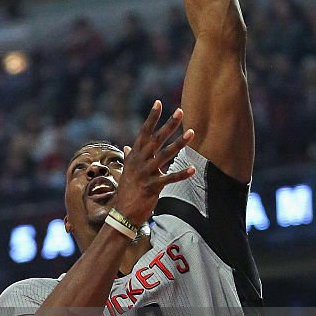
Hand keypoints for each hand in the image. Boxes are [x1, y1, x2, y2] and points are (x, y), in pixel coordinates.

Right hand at [114, 101, 194, 226]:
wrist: (122, 213)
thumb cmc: (127, 191)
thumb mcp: (127, 171)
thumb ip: (129, 157)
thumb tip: (127, 146)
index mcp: (134, 156)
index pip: (143, 132)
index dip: (152, 118)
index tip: (159, 103)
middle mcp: (139, 162)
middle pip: (156, 139)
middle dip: (169, 125)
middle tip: (180, 111)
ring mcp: (145, 174)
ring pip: (164, 155)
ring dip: (179, 143)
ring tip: (192, 133)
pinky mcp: (152, 187)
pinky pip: (169, 178)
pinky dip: (181, 174)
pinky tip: (193, 168)